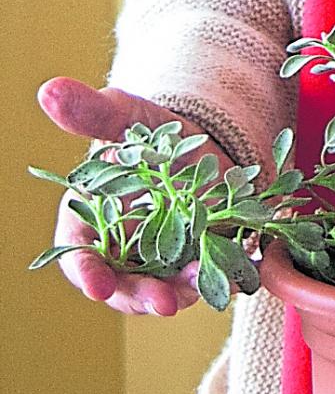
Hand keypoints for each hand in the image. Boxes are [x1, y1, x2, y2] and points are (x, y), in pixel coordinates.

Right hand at [36, 77, 213, 316]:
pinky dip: (209, 280)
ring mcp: (159, 261)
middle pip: (120, 285)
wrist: (208, 142)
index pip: (79, 253)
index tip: (96, 286)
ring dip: (177, 294)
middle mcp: (122, 248)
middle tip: (161, 303)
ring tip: (199, 285)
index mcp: (93, 219)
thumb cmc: (156, 130)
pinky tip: (225, 274)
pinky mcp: (195, 263)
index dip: (85, 271)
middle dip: (138, 297)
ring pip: (160, 290)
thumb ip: (94, 113)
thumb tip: (49, 90)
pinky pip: (199, 281)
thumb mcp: (131, 117)